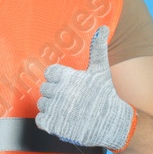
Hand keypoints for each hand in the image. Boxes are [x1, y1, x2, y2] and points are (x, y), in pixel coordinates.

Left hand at [34, 25, 136, 150]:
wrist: (112, 123)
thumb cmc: (106, 96)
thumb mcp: (101, 71)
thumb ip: (98, 49)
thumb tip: (103, 28)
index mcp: (68, 77)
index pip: (49, 73)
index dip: (57, 79)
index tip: (67, 85)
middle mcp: (60, 92)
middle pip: (45, 89)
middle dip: (55, 93)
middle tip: (70, 99)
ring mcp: (56, 109)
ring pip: (42, 104)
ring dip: (51, 107)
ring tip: (67, 110)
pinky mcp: (54, 125)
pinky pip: (40, 120)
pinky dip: (47, 121)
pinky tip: (60, 119)